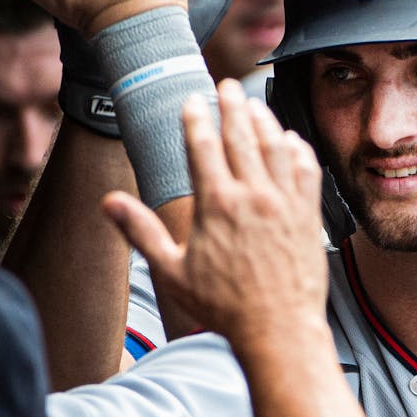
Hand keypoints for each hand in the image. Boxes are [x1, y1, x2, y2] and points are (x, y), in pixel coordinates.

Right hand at [103, 80, 326, 349]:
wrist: (279, 330)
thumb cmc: (223, 307)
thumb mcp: (172, 272)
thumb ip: (141, 232)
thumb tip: (108, 203)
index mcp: (216, 204)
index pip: (202, 146)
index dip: (195, 118)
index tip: (192, 101)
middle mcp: (253, 195)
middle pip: (241, 135)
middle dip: (232, 105)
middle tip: (227, 86)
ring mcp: (285, 202)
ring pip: (275, 145)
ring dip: (264, 120)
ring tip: (254, 104)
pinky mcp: (308, 214)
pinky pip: (306, 169)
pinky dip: (297, 149)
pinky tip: (289, 140)